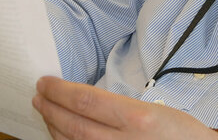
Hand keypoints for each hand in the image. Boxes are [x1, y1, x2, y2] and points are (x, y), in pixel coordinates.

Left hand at [33, 76, 217, 139]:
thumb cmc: (179, 133)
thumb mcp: (153, 109)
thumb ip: (119, 107)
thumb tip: (83, 99)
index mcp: (136, 118)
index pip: (85, 100)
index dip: (59, 90)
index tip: (45, 82)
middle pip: (73, 123)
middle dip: (50, 107)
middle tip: (38, 94)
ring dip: (54, 126)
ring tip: (45, 111)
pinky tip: (61, 136)